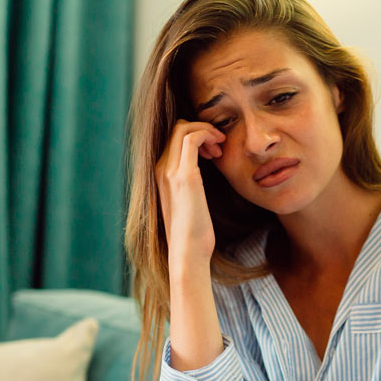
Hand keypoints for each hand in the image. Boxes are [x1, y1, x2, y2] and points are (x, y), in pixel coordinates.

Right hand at [157, 120, 224, 269]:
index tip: (213, 152)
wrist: (187, 251)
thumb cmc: (192, 232)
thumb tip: (199, 180)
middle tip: (219, 148)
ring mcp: (169, 171)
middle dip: (202, 130)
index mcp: (159, 174)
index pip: (172, 139)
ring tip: (220, 149)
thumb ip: (188, 185)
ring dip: (207, 131)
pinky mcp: (184, 176)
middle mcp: (160, 168)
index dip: (195, 136)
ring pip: (183, 129)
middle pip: (177, 129)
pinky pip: (192, 138)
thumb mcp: (188, 202)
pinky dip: (208, 135)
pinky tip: (219, 151)